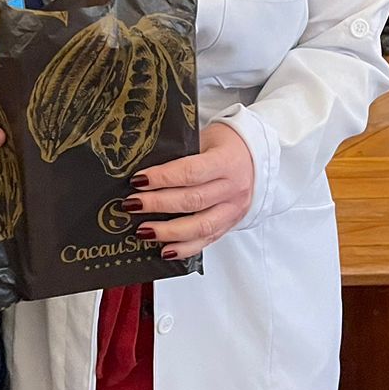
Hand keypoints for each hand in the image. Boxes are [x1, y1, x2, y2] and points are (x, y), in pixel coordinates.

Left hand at [126, 122, 254, 258]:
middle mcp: (232, 188)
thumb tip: (146, 171)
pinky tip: (165, 250)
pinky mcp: (229, 225)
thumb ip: (181, 154)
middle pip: (192, 201)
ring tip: (143, 231)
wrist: (256, 158)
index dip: (163, 178)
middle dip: (158, 204)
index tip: (138, 180)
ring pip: (200, 226)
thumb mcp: (205, 138)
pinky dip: (184, 248)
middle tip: (132, 204)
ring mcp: (233, 210)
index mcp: (226, 161)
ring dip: (168, 232)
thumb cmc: (226, 145)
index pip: (191, 172)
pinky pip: (206, 241)